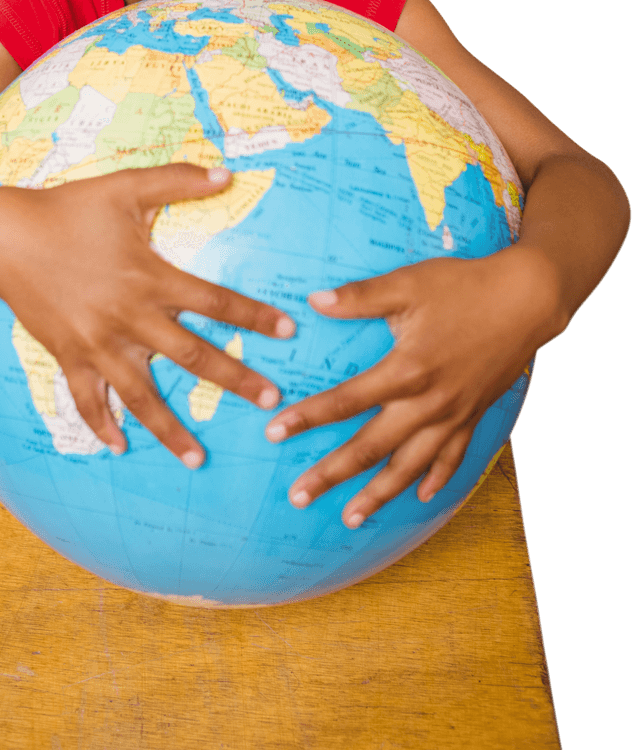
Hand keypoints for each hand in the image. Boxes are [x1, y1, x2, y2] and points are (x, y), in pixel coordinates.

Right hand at [0, 165, 295, 467]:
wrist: (1, 237)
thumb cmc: (67, 209)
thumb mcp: (124, 188)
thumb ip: (177, 181)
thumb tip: (227, 174)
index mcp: (150, 278)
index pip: (215, 302)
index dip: (254, 316)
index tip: (288, 331)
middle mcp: (129, 318)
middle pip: (192, 356)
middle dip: (235, 380)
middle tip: (271, 403)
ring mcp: (97, 343)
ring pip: (142, 395)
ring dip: (171, 429)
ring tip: (198, 459)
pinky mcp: (67, 356)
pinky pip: (87, 399)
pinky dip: (101, 424)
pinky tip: (118, 447)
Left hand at [264, 246, 564, 526]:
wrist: (528, 298)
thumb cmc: (464, 286)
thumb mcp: (408, 284)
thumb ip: (359, 297)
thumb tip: (314, 300)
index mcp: (406, 370)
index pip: (345, 401)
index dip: (307, 417)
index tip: (274, 432)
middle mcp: (428, 402)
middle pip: (371, 447)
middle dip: (331, 474)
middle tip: (298, 496)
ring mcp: (454, 414)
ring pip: (410, 465)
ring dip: (379, 494)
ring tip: (351, 517)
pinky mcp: (475, 414)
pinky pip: (453, 457)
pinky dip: (436, 479)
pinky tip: (421, 496)